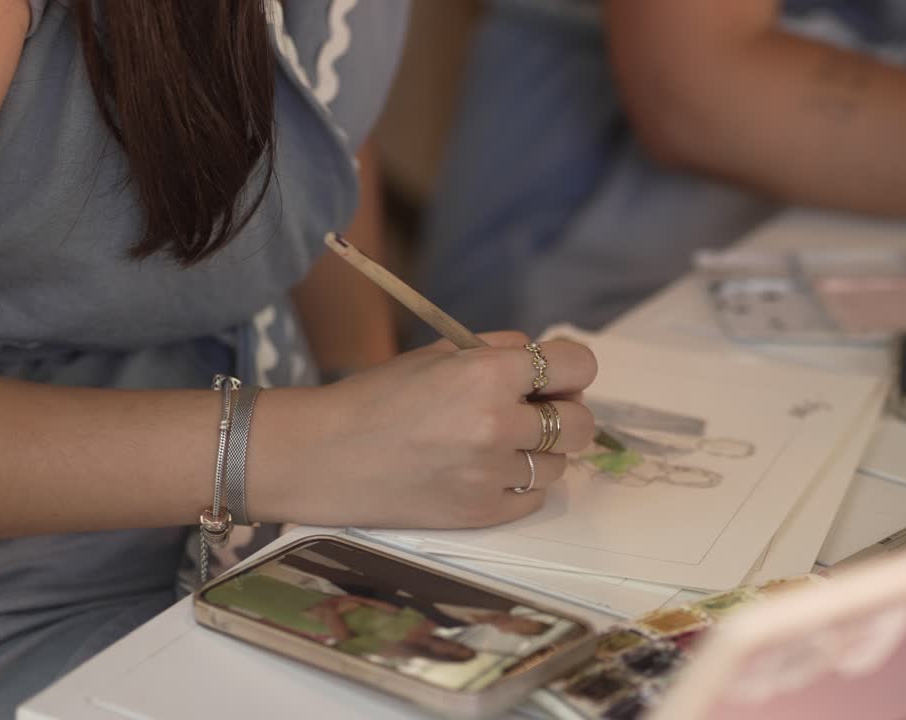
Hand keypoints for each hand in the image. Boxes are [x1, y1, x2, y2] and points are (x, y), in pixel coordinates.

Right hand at [253, 331, 598, 528]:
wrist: (323, 457)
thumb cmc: (377, 398)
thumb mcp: (439, 354)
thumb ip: (499, 351)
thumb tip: (547, 362)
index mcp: (487, 373)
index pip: (578, 366)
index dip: (571, 370)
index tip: (558, 377)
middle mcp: (498, 424)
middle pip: (582, 423)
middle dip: (567, 414)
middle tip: (536, 413)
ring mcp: (492, 474)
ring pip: (559, 465)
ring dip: (540, 452)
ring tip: (498, 444)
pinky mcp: (482, 513)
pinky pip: (532, 498)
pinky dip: (519, 485)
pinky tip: (485, 471)